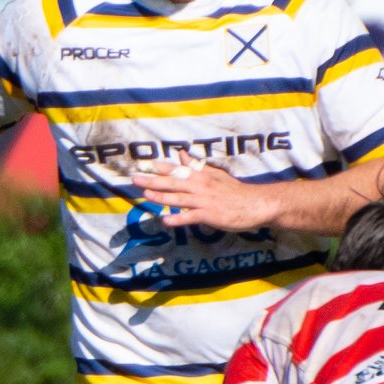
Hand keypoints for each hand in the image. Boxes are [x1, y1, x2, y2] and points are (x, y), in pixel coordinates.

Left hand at [131, 151, 277, 232]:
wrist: (256, 204)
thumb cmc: (235, 191)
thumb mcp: (216, 175)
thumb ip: (197, 167)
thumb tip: (181, 155)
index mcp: (202, 177)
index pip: (178, 170)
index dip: (161, 168)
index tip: (144, 165)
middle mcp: (201, 186)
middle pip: (173, 182)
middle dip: (152, 181)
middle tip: (134, 179)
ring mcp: (204, 201)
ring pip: (179, 198)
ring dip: (161, 197)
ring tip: (145, 195)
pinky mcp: (209, 215)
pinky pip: (190, 217)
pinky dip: (178, 218)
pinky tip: (165, 219)